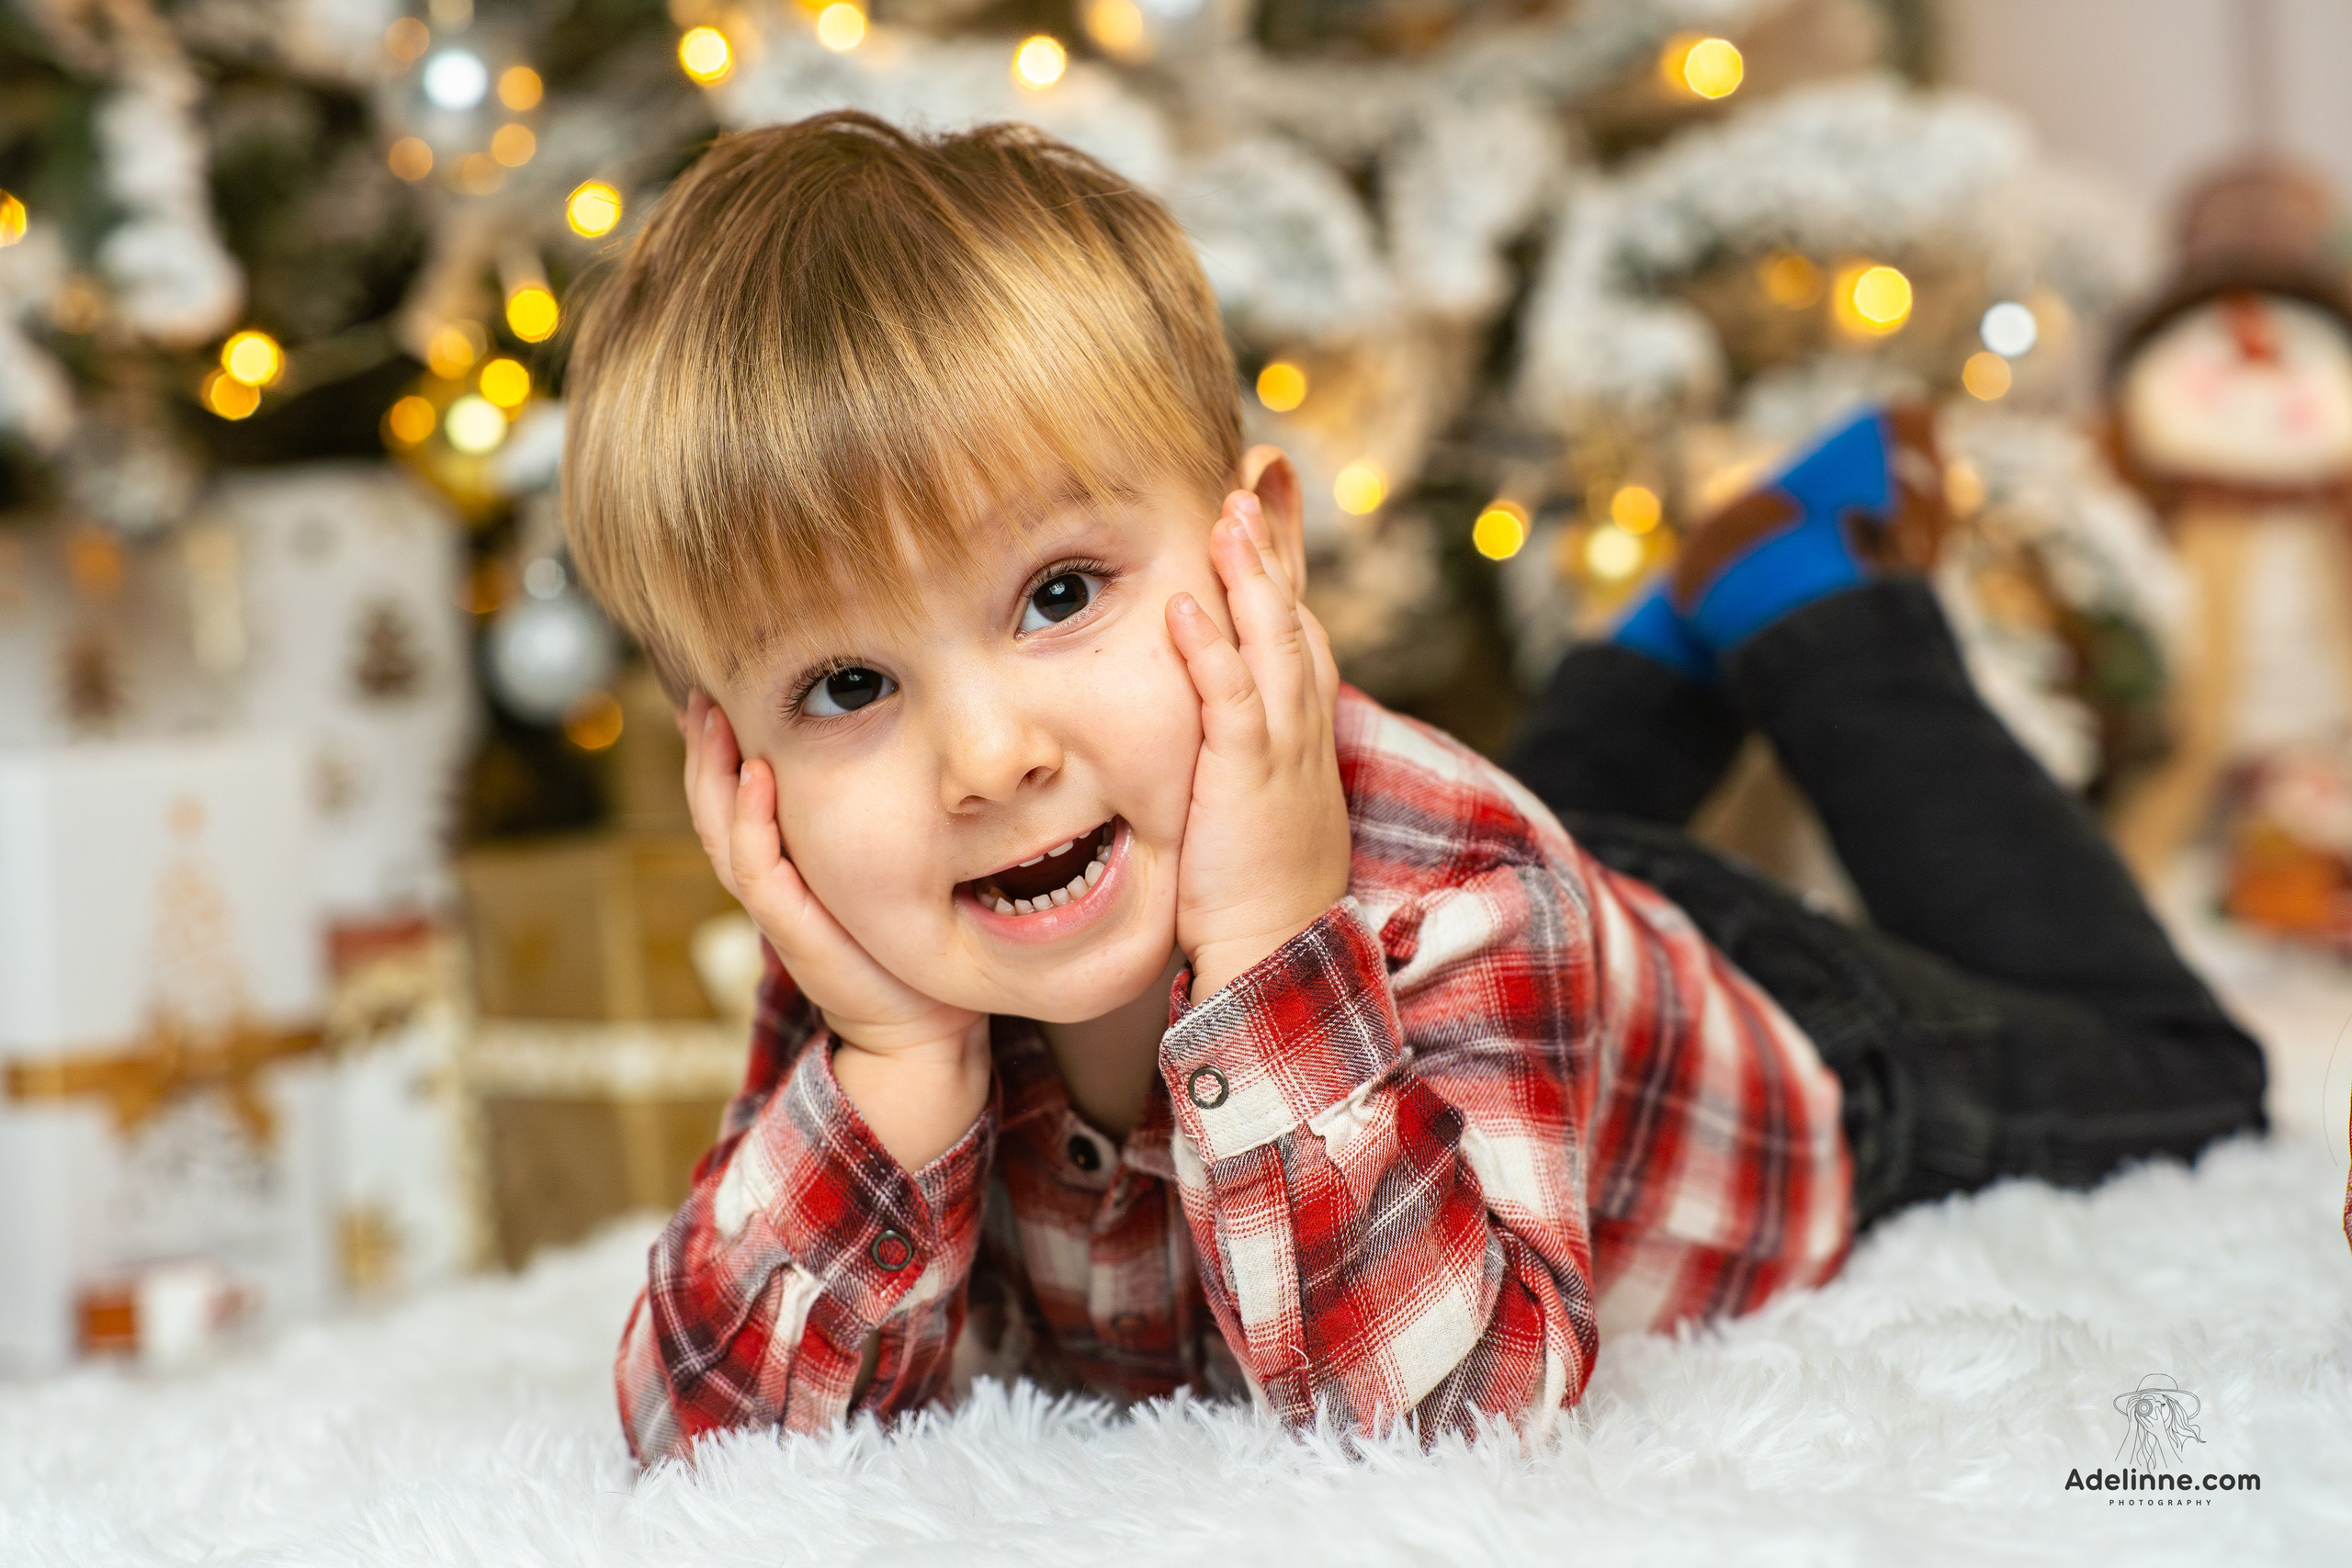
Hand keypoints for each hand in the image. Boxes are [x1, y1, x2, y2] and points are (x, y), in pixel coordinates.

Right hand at [681, 694, 987, 1165]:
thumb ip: (865, 830)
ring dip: (714, 775)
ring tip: (713, 719)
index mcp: (783, 873)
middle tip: (699, 695)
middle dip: (703, 752)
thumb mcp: (880, 874)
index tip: (715, 698)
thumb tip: (887, 761)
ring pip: (724, 836)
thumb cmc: (906, 950)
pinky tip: (757, 777)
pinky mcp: (797, 935)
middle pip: (714, 812)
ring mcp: (779, 912)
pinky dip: (752, 825)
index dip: (717, 755)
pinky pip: (762, 874)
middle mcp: (771, 889)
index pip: (732, 805)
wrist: (922, 1031)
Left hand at [1165, 491, 1351, 1002]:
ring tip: (1227, 508)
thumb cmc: (1257, 878)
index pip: (1293, 617)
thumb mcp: (1253, 789)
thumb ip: (1234, 736)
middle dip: (1276, 536)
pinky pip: (1231, 702)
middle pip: (1292, 608)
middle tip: (1254, 466)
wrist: (1278, 952)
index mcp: (1302, 720)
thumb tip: (1207, 696)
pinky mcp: (1248, 779)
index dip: (1281, 553)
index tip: (1263, 490)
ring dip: (1250, 572)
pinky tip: (1182, 604)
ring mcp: (1281, 748)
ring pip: (1272, 641)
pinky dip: (1209, 649)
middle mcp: (1302, 721)